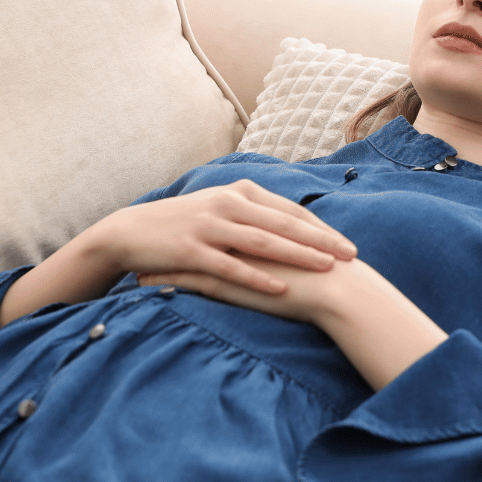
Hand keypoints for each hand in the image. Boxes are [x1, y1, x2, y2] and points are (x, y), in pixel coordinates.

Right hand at [93, 180, 356, 295]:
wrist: (131, 231)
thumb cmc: (185, 223)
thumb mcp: (222, 209)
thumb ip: (256, 214)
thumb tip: (295, 229)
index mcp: (241, 192)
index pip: (291, 211)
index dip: (321, 228)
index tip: (347, 244)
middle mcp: (228, 204)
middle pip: (284, 223)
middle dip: (321, 240)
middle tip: (351, 255)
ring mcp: (209, 226)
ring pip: (263, 242)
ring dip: (297, 255)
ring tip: (326, 268)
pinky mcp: (191, 250)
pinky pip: (230, 266)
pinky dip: (257, 277)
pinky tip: (279, 289)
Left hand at [144, 252, 448, 390]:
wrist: (339, 290)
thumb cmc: (332, 277)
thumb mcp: (309, 255)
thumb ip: (294, 249)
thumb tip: (290, 251)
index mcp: (265, 227)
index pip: (227, 221)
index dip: (206, 227)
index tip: (185, 230)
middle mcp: (245, 235)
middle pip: (202, 232)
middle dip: (176, 237)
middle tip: (153, 241)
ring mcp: (235, 256)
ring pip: (188, 254)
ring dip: (163, 260)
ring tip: (139, 266)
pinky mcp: (229, 281)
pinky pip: (188, 280)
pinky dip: (165, 282)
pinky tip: (145, 285)